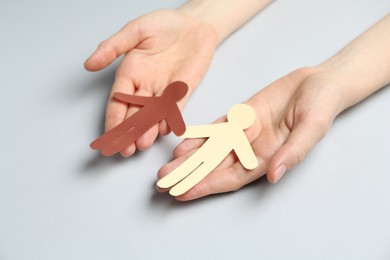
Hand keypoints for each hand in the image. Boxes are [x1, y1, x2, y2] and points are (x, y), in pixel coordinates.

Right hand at [85, 9, 217, 156]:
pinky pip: (175, 107)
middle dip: (129, 132)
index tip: (108, 136)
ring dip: (147, 130)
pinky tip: (163, 130)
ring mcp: (164, 90)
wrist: (193, 23)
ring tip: (142, 144)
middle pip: (134, 113)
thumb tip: (89, 64)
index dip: (113, 119)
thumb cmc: (163, 24)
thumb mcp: (134, 31)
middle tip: (124, 150)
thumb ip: (112, 47)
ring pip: (153, 115)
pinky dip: (169, 119)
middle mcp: (145, 86)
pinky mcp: (183, 90)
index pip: (118, 101)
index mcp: (130, 73)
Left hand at [157, 67, 344, 199]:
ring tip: (165, 168)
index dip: (206, 186)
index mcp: (267, 157)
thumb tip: (273, 175)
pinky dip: (198, 137)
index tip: (182, 192)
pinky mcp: (240, 116)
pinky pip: (215, 129)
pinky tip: (181, 144)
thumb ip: (293, 152)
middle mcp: (251, 149)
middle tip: (162, 184)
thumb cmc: (321, 106)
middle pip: (213, 167)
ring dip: (188, 159)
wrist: (319, 82)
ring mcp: (243, 132)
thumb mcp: (312, 127)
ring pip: (210, 149)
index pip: (230, 178)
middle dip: (188, 176)